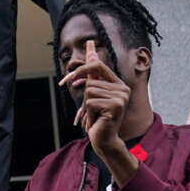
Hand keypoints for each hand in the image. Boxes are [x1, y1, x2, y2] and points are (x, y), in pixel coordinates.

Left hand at [60, 41, 132, 166]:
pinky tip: (96, 121)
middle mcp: (122, 89)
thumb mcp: (94, 95)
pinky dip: (88, 114)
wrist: (105, 140)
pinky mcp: (116, 106)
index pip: (98, 65)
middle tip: (92, 111)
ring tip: (95, 116)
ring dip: (86, 108)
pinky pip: (90, 103)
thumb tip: (91, 50)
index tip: (67, 78)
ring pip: (89, 91)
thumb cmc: (97, 118)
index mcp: (118, 84)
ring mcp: (121, 97)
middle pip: (90, 81)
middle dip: (85, 98)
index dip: (81, 68)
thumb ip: (93, 74)